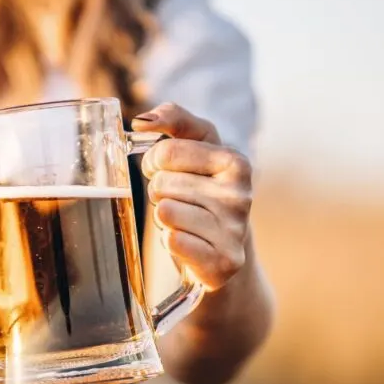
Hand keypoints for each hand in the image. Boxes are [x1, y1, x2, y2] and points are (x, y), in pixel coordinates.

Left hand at [132, 103, 252, 290]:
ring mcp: (234, 230)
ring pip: (165, 212)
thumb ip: (174, 120)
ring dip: (165, 219)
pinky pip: (173, 241)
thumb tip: (142, 120)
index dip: (155, 165)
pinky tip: (188, 243)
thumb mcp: (197, 149)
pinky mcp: (223, 262)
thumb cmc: (203, 194)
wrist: (224, 252)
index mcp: (235, 163)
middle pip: (161, 185)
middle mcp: (241, 195)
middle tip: (180, 204)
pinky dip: (171, 242)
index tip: (166, 173)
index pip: (165, 153)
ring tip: (185, 223)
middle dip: (160, 195)